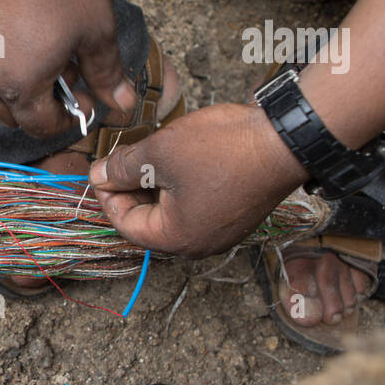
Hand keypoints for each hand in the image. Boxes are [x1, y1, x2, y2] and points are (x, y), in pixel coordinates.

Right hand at [0, 0, 137, 138]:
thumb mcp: (96, 32)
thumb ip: (107, 74)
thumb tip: (123, 104)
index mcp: (23, 86)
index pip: (40, 126)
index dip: (68, 120)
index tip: (88, 99)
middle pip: (10, 114)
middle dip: (40, 108)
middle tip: (70, 78)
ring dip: (22, 83)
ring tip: (50, 49)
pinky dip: (5, 57)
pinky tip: (27, 27)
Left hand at [87, 103, 308, 257]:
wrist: (287, 139)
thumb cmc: (223, 149)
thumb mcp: (159, 153)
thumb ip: (122, 168)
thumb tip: (97, 175)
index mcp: (177, 239)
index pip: (125, 224)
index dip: (107, 194)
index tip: (102, 168)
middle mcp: (200, 244)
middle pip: (149, 221)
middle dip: (131, 189)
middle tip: (123, 158)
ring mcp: (223, 231)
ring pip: (173, 211)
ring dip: (156, 185)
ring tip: (150, 154)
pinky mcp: (237, 214)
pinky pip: (197, 205)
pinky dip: (180, 186)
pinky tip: (179, 159)